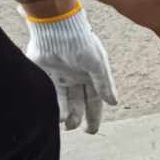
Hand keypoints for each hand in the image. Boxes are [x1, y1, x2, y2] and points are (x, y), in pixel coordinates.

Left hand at [24, 2, 117, 133]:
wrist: (56, 28)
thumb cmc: (81, 43)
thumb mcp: (97, 64)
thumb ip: (104, 84)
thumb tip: (113, 102)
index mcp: (90, 75)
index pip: (94, 101)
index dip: (94, 116)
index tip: (91, 131)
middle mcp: (75, 77)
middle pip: (78, 104)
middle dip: (77, 118)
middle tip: (76, 128)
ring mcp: (60, 76)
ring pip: (63, 101)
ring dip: (65, 114)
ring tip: (65, 122)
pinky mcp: (45, 74)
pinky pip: (50, 94)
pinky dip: (54, 105)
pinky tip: (56, 113)